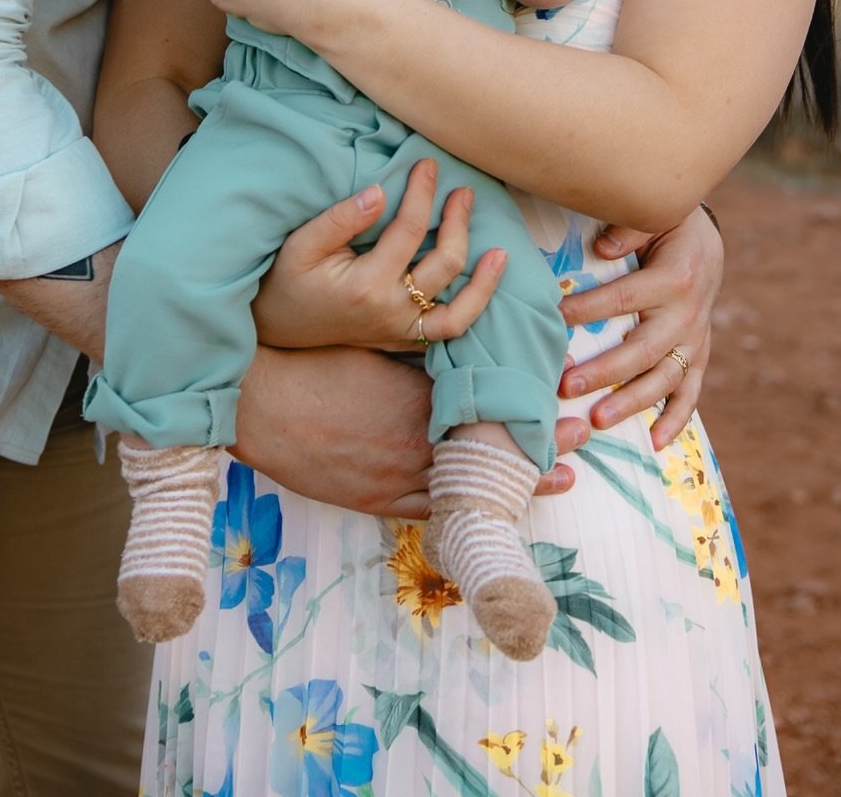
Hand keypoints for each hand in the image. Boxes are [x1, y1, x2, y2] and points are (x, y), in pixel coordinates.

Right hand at [236, 345, 585, 517]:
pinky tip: (492, 511)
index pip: (487, 405)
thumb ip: (417, 344)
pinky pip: (430, 512)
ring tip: (564, 476)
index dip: (528, 400)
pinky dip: (465, 511)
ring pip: (469, 486)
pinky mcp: (375, 501)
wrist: (261, 407)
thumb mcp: (373, 342)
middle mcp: (414, 444)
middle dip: (539, 442)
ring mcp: (395, 479)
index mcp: (417, 400)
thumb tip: (454, 328)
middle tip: (579, 433)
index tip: (563, 392)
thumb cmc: (312, 364)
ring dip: (516, 481)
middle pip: (490, 448)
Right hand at [253, 158, 507, 352]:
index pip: (408, 230)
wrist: (275, 325)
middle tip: (463, 192)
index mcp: (366, 285)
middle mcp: (390, 312)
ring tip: (500, 251)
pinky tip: (483, 286)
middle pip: (444, 265)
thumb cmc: (286, 278)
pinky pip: (448, 332)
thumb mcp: (302, 243)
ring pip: (459, 310)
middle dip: (458, 223)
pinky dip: (471, 311)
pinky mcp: (402, 340)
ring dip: (483, 280)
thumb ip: (341, 218)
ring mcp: (399, 332)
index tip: (429, 165)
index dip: (423, 193)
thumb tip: (382, 192)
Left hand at [557, 204, 722, 449]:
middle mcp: (688, 314)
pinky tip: (655, 444)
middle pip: (642, 349)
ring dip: (632, 403)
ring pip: (664, 379)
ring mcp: (695, 340)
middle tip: (566, 386)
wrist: (708, 241)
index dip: (586, 309)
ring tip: (597, 420)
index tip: (553, 320)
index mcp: (674, 278)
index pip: (622, 298)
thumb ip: (628, 230)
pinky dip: (676, 420)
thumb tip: (601, 250)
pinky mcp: (698, 355)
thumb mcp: (655, 216)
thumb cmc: (668, 227)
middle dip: (604, 371)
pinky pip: (691, 392)